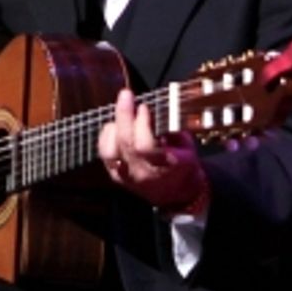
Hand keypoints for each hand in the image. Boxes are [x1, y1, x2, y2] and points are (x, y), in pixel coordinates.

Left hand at [97, 89, 207, 212]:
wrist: (177, 195)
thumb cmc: (183, 166)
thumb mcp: (187, 146)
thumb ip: (171, 129)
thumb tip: (154, 109)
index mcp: (166, 165)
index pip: (145, 146)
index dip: (141, 124)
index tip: (144, 106)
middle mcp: (144, 172)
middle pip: (126, 143)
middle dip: (124, 115)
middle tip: (126, 96)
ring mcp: (127, 176)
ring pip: (110, 150)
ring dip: (113, 126)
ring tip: (122, 112)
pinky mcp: (116, 177)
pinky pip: (104, 154)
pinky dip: (106, 136)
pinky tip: (114, 126)